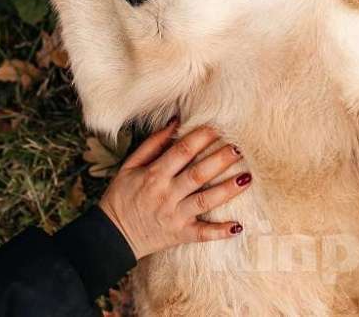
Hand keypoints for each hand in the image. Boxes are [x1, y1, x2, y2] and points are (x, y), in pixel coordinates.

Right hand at [98, 122, 250, 259]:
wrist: (111, 236)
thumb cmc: (122, 196)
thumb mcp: (129, 166)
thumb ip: (152, 144)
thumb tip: (176, 121)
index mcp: (154, 175)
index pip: (182, 151)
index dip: (201, 137)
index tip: (219, 126)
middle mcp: (166, 194)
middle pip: (198, 174)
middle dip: (220, 160)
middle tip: (240, 147)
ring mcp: (175, 216)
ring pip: (205, 201)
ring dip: (227, 190)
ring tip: (247, 178)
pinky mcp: (180, 234)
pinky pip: (202, 234)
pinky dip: (220, 232)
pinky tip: (238, 227)